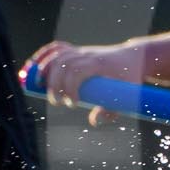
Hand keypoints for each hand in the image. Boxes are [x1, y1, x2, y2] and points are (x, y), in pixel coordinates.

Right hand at [24, 40, 145, 126]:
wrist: (134, 57)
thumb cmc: (130, 78)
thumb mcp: (125, 96)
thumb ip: (110, 111)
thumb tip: (93, 121)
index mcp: (99, 64)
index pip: (77, 72)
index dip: (70, 88)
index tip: (73, 104)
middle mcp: (87, 55)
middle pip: (62, 65)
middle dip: (54, 85)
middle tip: (56, 103)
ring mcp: (81, 51)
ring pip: (57, 56)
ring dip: (45, 71)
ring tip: (41, 88)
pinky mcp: (77, 50)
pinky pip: (56, 48)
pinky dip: (43, 55)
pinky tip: (35, 66)